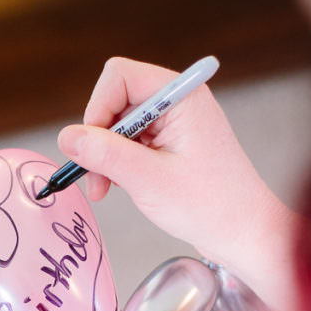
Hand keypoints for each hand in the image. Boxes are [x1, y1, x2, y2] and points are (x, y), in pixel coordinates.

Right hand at [58, 57, 299, 310]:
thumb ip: (105, 154)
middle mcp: (178, 103)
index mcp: (181, 97)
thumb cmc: (210, 206)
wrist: (243, 234)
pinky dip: (118, 164)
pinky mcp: (171, 144)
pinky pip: (131, 142)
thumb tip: (67, 136)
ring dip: (106, 156)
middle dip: (99, 138)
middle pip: (116, 100)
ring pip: (119, 125)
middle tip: (95, 176)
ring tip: (105, 189)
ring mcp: (175, 123)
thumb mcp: (148, 179)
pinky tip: (119, 186)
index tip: (91, 147)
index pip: (119, 76)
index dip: (97, 108)